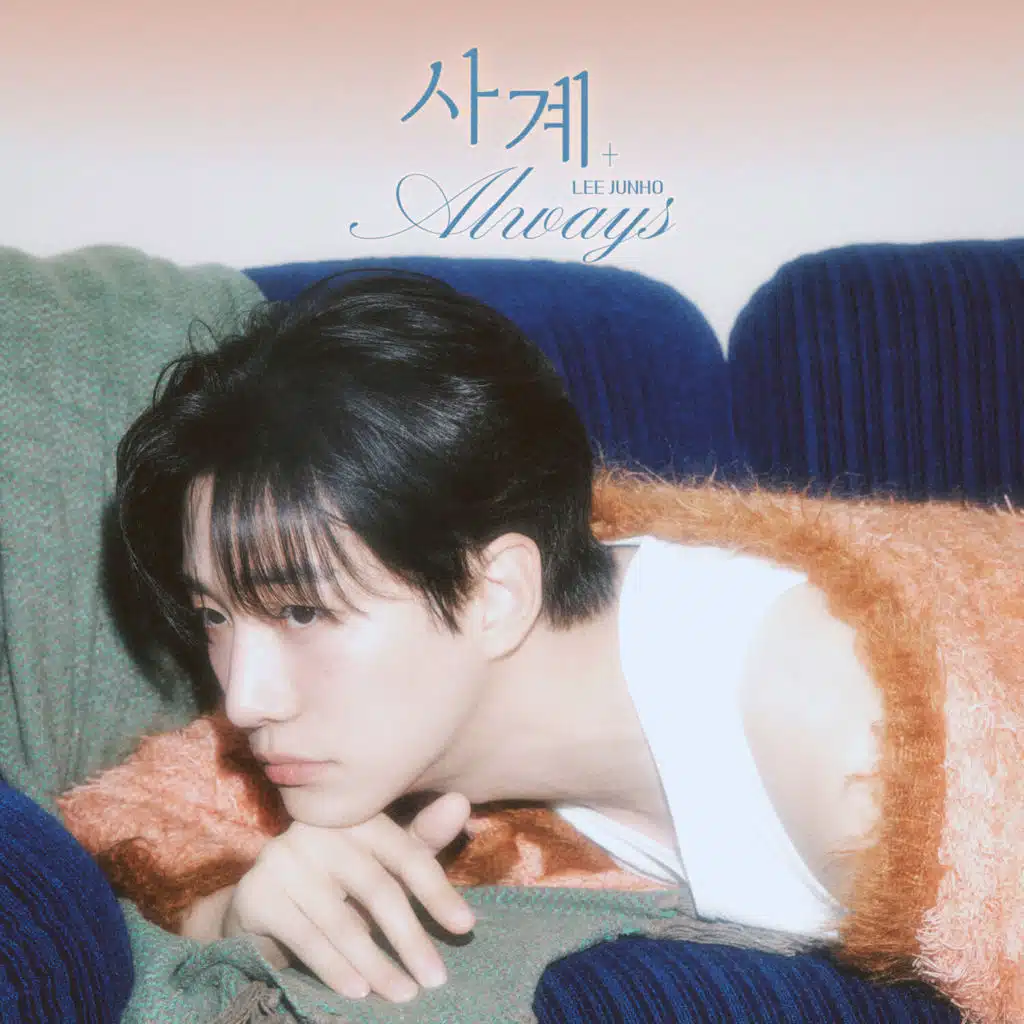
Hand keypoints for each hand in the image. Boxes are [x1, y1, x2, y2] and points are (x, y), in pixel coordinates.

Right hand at [224, 792, 474, 1002]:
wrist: (260, 904)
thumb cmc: (336, 881)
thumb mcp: (381, 863)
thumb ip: (421, 841)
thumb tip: (460, 803)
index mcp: (356, 815)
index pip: (406, 854)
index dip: (437, 891)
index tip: (466, 926)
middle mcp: (319, 828)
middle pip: (377, 889)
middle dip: (411, 938)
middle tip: (436, 978)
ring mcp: (284, 857)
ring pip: (343, 921)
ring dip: (377, 964)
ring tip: (404, 994)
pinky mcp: (258, 891)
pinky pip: (307, 937)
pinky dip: (335, 968)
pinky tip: (359, 991)